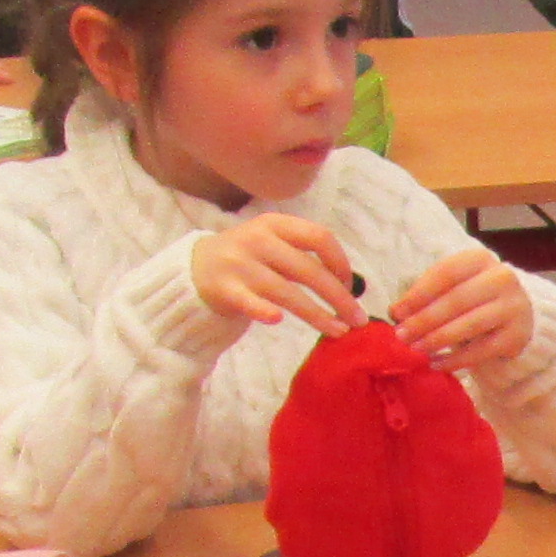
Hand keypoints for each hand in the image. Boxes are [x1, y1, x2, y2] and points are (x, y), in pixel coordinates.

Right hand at [190, 208, 361, 330]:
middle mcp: (258, 241)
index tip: (352, 287)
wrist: (197, 267)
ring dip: (318, 315)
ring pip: (287, 292)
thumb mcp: (273, 242)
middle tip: (358, 319)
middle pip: (309, 270)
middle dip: (339, 297)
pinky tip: (278, 320)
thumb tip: (349, 285)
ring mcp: (240, 265)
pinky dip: (263, 310)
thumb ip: (304, 255)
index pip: (319, 238)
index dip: (341, 263)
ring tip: (340, 332)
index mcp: (275, 224)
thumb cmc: (249, 258)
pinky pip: (249, 302)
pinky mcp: (225, 290)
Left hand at [385, 242, 534, 379]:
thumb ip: (425, 296)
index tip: (396, 312)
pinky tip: (436, 364)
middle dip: (425, 320)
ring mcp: (512, 307)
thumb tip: (396, 313)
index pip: (445, 274)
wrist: (517, 314)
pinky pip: (481, 350)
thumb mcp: (452, 287)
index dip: (418, 294)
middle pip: (457, 300)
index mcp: (479, 260)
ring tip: (416, 349)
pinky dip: (456, 359)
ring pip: (470, 325)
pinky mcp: (516, 335)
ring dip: (438, 339)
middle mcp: (501, 278)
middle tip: (402, 336)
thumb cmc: (474, 297)